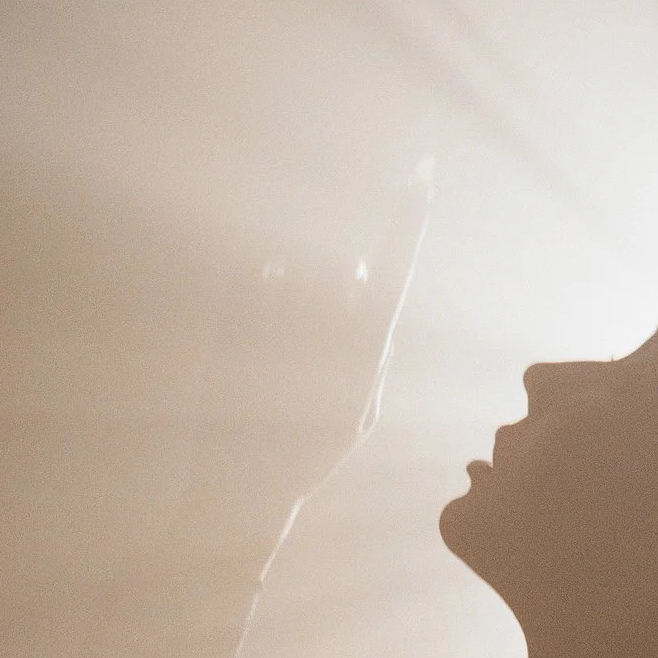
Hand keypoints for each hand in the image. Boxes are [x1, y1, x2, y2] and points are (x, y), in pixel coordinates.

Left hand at [172, 161, 433, 577]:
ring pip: (298, 268)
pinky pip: (256, 270)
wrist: (239, 484)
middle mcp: (325, 321)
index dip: (410, 217)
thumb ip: (377, 360)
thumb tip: (380, 318)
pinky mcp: (234, 313)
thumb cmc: (307, 455)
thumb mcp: (360, 417)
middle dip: (338, 291)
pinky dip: (258, 297)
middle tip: (316, 345)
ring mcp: (277, 313)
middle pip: (346, 267)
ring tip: (275, 355)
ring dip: (292, 299)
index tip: (423, 172)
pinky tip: (252, 343)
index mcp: (365, 349)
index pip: (398, 267)